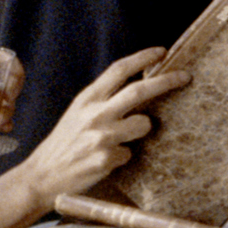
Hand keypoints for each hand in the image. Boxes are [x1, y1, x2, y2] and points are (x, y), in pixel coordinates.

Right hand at [11, 49, 188, 208]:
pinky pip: (129, 153)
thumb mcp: (77, 113)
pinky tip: (104, 161)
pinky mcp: (106, 159)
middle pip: (139, 91)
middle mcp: (95, 114)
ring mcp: (101, 137)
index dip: (142, 58)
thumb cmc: (64, 144)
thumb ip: (102, 101)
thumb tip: (136, 89)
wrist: (42, 176)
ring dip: (141, 129)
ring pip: (143, 124)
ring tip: (120, 139)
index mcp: (87, 98)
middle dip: (166, 81)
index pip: (118, 69)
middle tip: (185, 76)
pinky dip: (122, 156)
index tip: (162, 52)